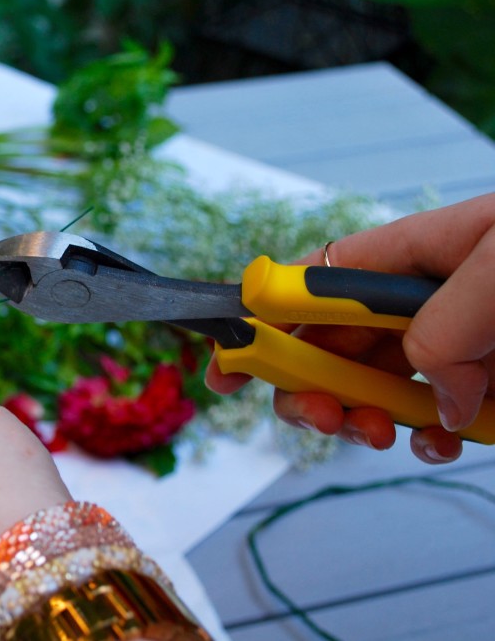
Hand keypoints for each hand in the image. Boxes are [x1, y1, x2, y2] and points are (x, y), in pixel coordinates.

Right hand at [206, 193, 494, 463]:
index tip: (227, 359)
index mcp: (419, 253)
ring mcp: (458, 347)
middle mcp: (428, 300)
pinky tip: (444, 443)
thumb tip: (433, 392)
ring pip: (376, 388)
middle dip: (308, 383)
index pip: (321, 280)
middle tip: (319, 414)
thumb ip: (451, 320)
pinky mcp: (487, 389)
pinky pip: (438, 421)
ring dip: (362, 418)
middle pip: (334, 343)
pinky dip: (430, 441)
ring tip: (378, 434)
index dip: (263, 315)